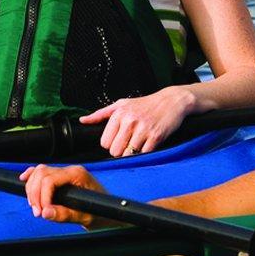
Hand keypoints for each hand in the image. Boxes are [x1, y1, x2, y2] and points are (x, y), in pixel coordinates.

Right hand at [19, 163, 107, 224]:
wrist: (108, 212)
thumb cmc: (100, 213)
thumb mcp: (85, 217)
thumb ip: (66, 215)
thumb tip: (46, 212)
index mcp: (78, 175)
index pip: (50, 179)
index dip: (42, 196)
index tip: (42, 212)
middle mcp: (70, 170)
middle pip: (41, 173)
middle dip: (35, 194)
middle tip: (37, 212)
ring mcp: (65, 173)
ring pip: (39, 172)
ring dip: (32, 189)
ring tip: (35, 207)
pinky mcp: (61, 178)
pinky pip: (42, 172)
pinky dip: (32, 177)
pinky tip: (24, 181)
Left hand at [80, 86, 195, 157]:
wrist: (171, 101)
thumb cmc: (145, 104)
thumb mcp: (121, 104)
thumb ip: (101, 114)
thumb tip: (83, 120)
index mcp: (119, 114)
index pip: (105, 142)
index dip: (111, 144)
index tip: (120, 139)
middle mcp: (130, 121)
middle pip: (115, 151)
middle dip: (121, 151)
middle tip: (130, 143)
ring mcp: (143, 129)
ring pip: (128, 154)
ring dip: (133, 153)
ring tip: (139, 143)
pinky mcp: (156, 136)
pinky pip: (144, 154)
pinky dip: (145, 152)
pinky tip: (148, 143)